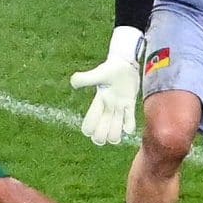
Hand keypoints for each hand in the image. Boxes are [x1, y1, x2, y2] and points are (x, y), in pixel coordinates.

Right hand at [69, 25, 143, 146]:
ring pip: (115, 126)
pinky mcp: (129, 103)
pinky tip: (128, 129)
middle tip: (103, 139)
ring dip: (115, 134)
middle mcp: (107, 106)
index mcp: (98, 101)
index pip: (90, 120)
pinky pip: (129, 119)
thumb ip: (84, 79)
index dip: (89, 128)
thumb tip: (73, 83)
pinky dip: (128, 126)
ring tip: (116, 137)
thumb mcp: (97, 74)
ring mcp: (119, 106)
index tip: (89, 132)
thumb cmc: (111, 68)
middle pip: (102, 127)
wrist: (124, 62)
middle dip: (101, 136)